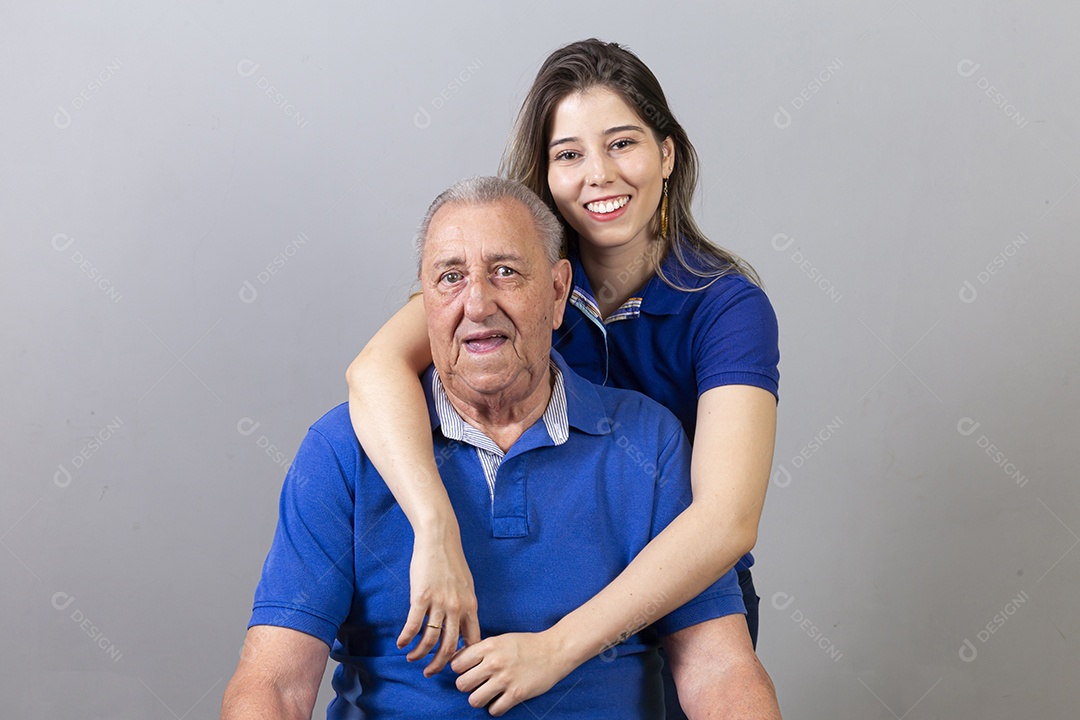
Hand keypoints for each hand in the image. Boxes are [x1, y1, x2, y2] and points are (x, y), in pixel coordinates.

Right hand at [398, 529, 480, 676]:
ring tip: (412, 659)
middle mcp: (457, 608)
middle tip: (430, 673)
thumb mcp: (467, 586)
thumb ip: (465, 606)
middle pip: (449, 647)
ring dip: (419, 654)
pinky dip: (406, 638)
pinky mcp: (421, 596)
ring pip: (430, 640)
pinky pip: (413, 625)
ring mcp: (439, 603)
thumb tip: (461, 626)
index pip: (472, 641)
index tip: (453, 666)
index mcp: (470, 606)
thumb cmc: (452, 561)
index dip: (463, 658)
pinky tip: (401, 644)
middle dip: (438, 665)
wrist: (439, 539)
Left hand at [450, 631, 576, 715]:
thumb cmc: (526, 644)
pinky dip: (496, 707)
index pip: (456, 664)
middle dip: (468, 686)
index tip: (468, 671)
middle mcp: (494, 663)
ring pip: (474, 700)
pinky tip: (501, 700)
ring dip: (480, 699)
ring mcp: (505, 679)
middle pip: (462, 684)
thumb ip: (480, 650)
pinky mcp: (517, 694)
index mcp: (488, 646)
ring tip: (488, 694)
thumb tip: (458, 661)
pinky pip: (494, 710)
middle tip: (478, 684)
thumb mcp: (500, 640)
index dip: (460, 670)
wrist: (554, 650)